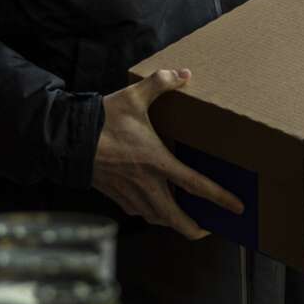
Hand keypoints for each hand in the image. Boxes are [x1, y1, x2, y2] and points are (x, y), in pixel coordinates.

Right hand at [91, 68, 244, 239]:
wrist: (67, 139)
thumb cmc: (102, 120)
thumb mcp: (133, 97)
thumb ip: (161, 83)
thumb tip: (184, 74)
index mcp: (156, 162)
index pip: (195, 185)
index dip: (219, 198)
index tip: (237, 208)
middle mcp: (146, 184)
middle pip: (176, 218)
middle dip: (195, 229)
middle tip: (210, 229)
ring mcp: (129, 194)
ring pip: (157, 219)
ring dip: (173, 222)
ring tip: (187, 220)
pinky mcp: (116, 196)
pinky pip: (139, 212)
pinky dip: (152, 214)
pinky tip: (156, 208)